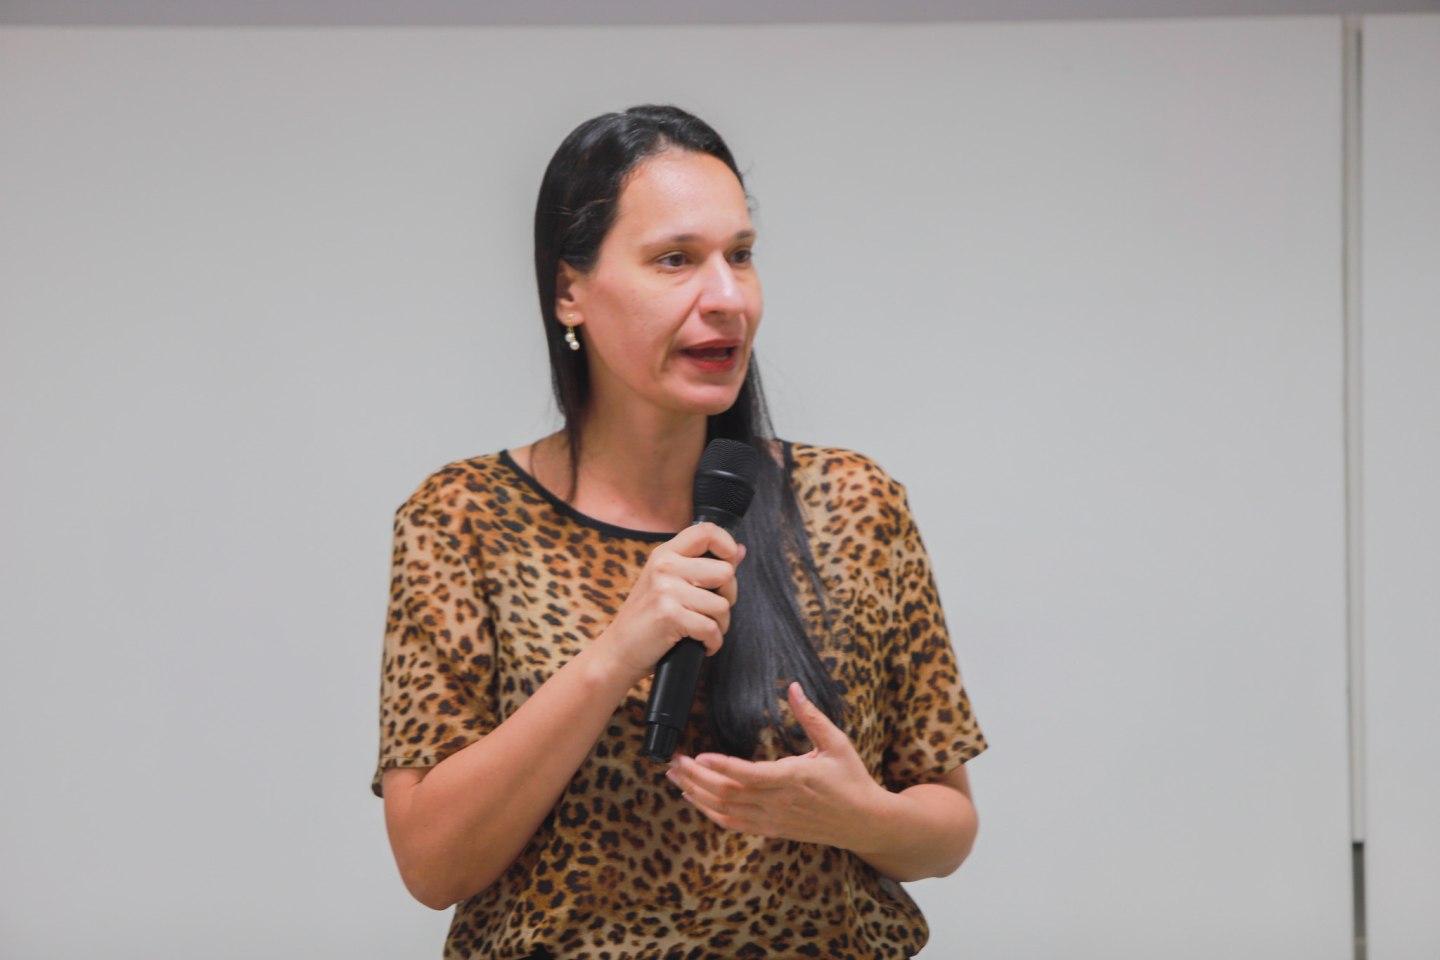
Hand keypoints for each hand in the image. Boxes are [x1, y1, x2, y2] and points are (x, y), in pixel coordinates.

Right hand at [593, 522, 745, 686]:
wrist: (618, 651)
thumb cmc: (647, 619)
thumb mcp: (668, 583)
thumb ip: (703, 565)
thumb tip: (741, 551)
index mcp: (665, 553)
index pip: (706, 531)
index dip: (727, 546)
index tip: (729, 565)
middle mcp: (665, 566)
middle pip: (725, 572)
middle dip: (728, 597)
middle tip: (712, 610)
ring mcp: (666, 590)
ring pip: (722, 605)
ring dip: (720, 625)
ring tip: (703, 630)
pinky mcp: (670, 615)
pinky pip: (711, 628)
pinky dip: (712, 642)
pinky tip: (702, 644)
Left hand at [665, 682, 886, 850]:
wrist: (864, 822)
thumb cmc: (851, 779)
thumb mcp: (836, 743)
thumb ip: (811, 716)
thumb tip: (794, 687)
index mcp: (794, 778)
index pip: (749, 775)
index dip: (721, 767)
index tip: (697, 756)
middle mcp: (779, 803)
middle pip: (727, 793)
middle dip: (695, 778)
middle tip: (673, 760)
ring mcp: (773, 820)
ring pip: (725, 811)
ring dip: (696, 794)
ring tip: (674, 776)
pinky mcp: (771, 830)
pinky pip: (733, 824)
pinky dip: (710, 812)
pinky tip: (694, 798)